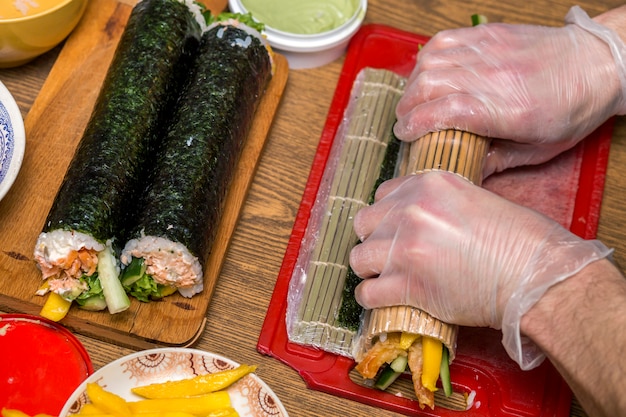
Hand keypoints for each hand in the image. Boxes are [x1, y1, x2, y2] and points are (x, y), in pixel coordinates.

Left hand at [350, 172, 609, 366]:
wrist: (535, 276)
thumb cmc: (521, 240)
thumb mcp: (475, 198)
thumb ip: (437, 202)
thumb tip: (417, 217)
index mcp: (428, 183)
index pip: (382, 195)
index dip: (387, 215)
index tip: (395, 229)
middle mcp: (410, 210)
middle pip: (364, 224)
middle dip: (374, 240)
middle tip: (390, 254)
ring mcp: (405, 247)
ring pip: (358, 258)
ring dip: (370, 269)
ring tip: (385, 278)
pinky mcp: (408, 285)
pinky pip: (366, 292)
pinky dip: (371, 298)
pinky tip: (383, 299)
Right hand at [394, 8, 625, 176]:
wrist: (596, 63)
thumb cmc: (571, 108)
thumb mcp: (539, 150)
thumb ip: (496, 161)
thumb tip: (461, 169)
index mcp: (509, 110)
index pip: (447, 110)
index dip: (416, 123)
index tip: (404, 134)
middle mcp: (495, 77)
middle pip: (431, 84)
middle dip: (408, 106)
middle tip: (405, 122)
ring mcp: (490, 50)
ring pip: (431, 61)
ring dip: (414, 84)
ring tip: (414, 101)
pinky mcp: (488, 34)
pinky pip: (443, 41)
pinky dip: (426, 59)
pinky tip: (428, 74)